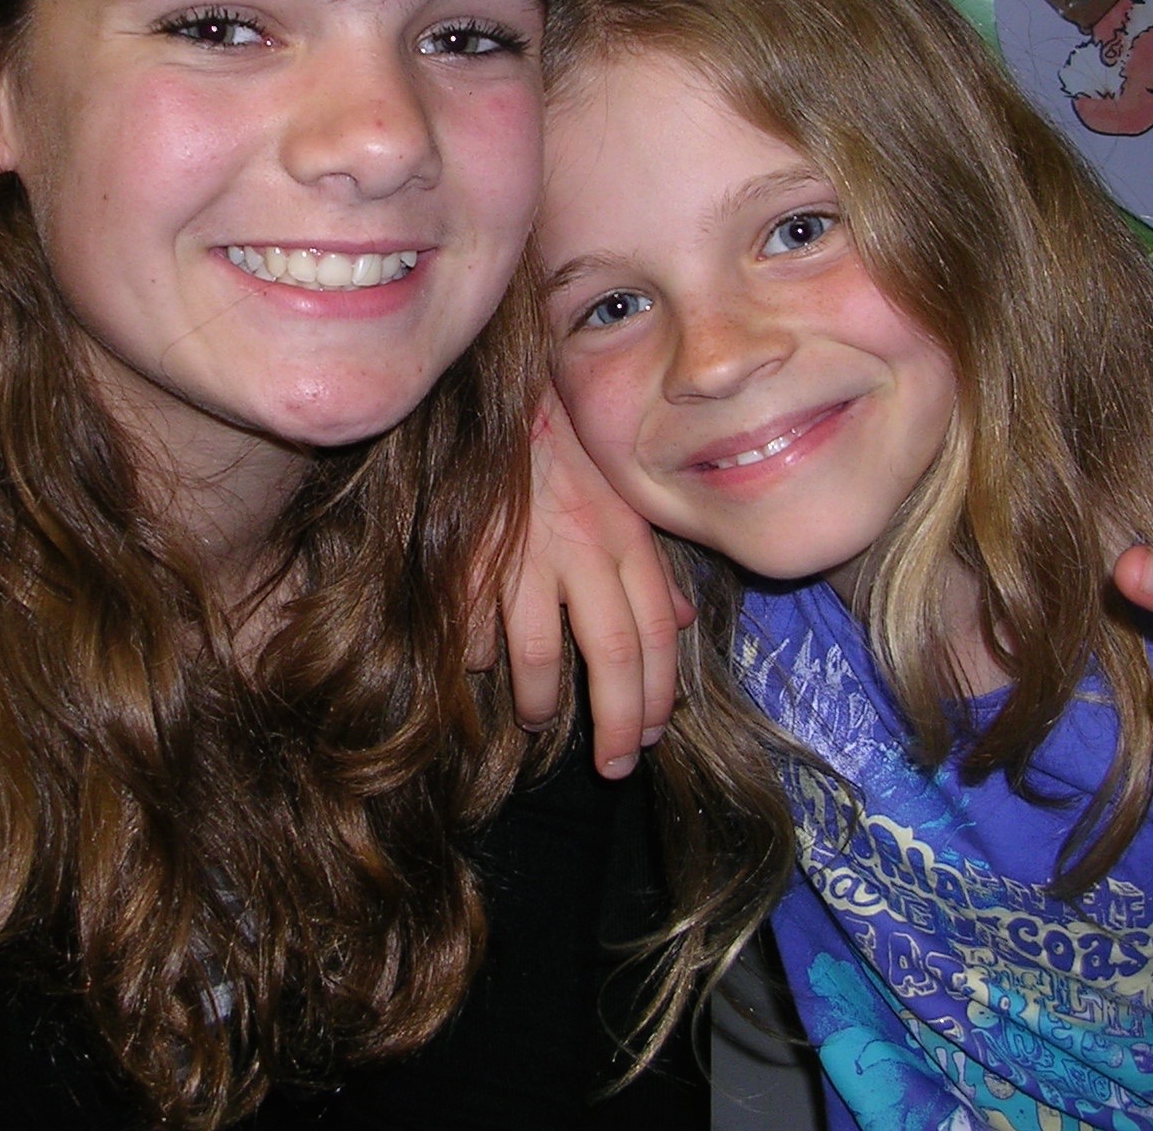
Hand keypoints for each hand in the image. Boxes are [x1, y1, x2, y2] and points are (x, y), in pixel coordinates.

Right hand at [497, 385, 690, 777]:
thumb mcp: (625, 495)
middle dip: (618, 722)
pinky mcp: (468, 552)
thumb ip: (653, 560)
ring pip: (536, 653)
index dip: (659, 693)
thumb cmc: (567, 443)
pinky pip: (473, 624)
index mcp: (626, 535)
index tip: (654, 736)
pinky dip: (478, 654)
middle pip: (612, 654)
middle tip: (618, 766)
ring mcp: (523, 551)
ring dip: (541, 700)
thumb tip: (684, 620)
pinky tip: (482, 666)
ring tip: (541, 720)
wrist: (501, 386)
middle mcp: (583, 547)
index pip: (656, 632)